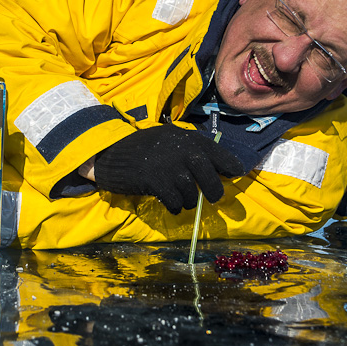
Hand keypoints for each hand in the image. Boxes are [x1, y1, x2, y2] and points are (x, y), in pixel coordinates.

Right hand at [93, 125, 244, 214]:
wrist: (111, 153)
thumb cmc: (143, 149)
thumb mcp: (170, 140)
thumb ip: (192, 151)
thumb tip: (220, 171)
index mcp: (188, 139)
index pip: (220, 154)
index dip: (231, 167)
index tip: (235, 174)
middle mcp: (183, 150)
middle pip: (211, 179)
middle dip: (214, 191)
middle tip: (211, 197)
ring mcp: (169, 166)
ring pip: (192, 194)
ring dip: (188, 201)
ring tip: (178, 197)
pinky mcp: (156, 181)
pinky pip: (175, 202)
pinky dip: (174, 206)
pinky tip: (168, 202)